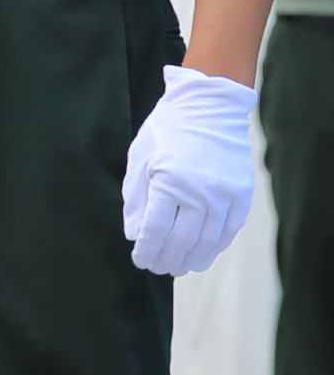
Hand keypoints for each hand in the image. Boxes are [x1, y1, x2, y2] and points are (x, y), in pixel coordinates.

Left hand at [122, 66, 258, 276]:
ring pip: (207, 242)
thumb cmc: (167, 131)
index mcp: (168, 181)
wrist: (209, 107)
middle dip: (166, 260)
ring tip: (178, 268)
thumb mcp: (141, 159)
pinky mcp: (241, 195)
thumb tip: (133, 235)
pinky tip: (202, 255)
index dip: (145, 250)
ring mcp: (224, 195)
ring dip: (191, 260)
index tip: (139, 260)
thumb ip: (136, 199)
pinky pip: (228, 231)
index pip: (155, 230)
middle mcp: (199, 191)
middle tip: (157, 268)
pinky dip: (215, 247)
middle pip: (181, 241)